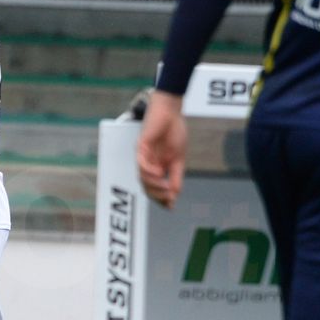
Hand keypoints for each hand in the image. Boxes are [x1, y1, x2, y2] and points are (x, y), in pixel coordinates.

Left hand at [136, 90, 186, 207]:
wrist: (171, 112)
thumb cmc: (174, 132)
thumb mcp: (178, 159)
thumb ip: (176, 176)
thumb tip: (175, 194)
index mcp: (157, 167)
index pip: (155, 188)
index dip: (161, 198)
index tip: (170, 207)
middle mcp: (148, 164)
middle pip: (147, 186)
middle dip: (157, 195)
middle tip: (168, 199)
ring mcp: (144, 156)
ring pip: (143, 177)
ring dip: (154, 185)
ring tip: (165, 187)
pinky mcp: (141, 146)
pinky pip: (141, 162)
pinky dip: (148, 170)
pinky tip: (158, 173)